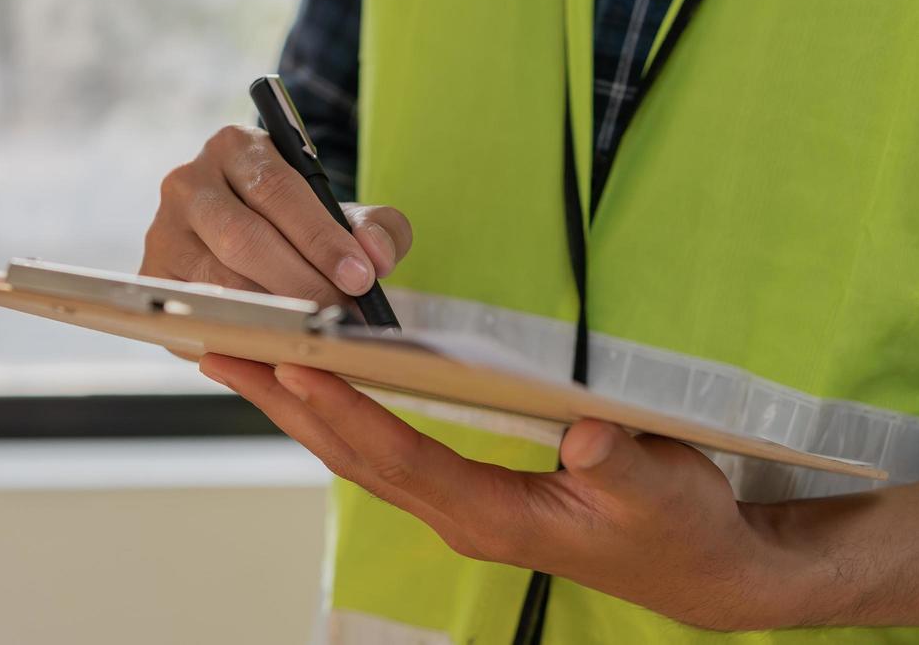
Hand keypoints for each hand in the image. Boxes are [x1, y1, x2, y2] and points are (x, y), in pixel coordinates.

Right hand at [140, 125, 412, 307]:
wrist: (249, 236)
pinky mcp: (151, 276)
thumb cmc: (299, 223)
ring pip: (218, 282)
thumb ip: (376, 228)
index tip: (359, 278)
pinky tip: (274, 346)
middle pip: (242, 238)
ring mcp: (163, 231)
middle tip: (341, 316)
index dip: (320, 238)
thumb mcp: (343, 213)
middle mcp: (187, 182)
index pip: (277, 190)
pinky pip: (196, 313)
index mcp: (235, 146)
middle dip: (300, 282)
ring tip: (316, 333)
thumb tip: (376, 257)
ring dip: (271, 313)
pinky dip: (238, 333)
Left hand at [200, 356, 918, 630]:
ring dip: (293, 407)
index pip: (401, 458)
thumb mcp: (666, 494)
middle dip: (284, 403)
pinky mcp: (458, 491)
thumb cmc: (677, 528)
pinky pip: (376, 448)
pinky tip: (303, 384)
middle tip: (221, 350)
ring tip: (236, 357)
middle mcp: (458, 514)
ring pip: (354, 452)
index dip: (346, 411)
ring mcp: (453, 505)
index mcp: (496, 515)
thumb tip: (587, 433)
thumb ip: (624, 466)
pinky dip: (331, 413)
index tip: (294, 365)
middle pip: (351, 454)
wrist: (697, 569)